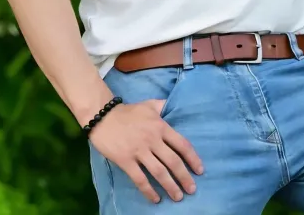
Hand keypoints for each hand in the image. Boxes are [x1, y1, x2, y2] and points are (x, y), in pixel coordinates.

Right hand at [89, 99, 203, 204]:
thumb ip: (163, 106)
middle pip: (173, 161)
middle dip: (184, 177)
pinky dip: (148, 191)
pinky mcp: (126, 160)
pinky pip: (140, 179)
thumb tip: (174, 105)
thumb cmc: (129, 111)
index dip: (193, 158)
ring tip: (178, 197)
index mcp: (161, 126)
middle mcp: (153, 139)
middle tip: (192, 189)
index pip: (182, 144)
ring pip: (159, 172)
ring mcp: (139, 151)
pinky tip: (155, 199)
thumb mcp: (150, 104)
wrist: (103, 116)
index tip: (200, 170)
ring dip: (170, 186)